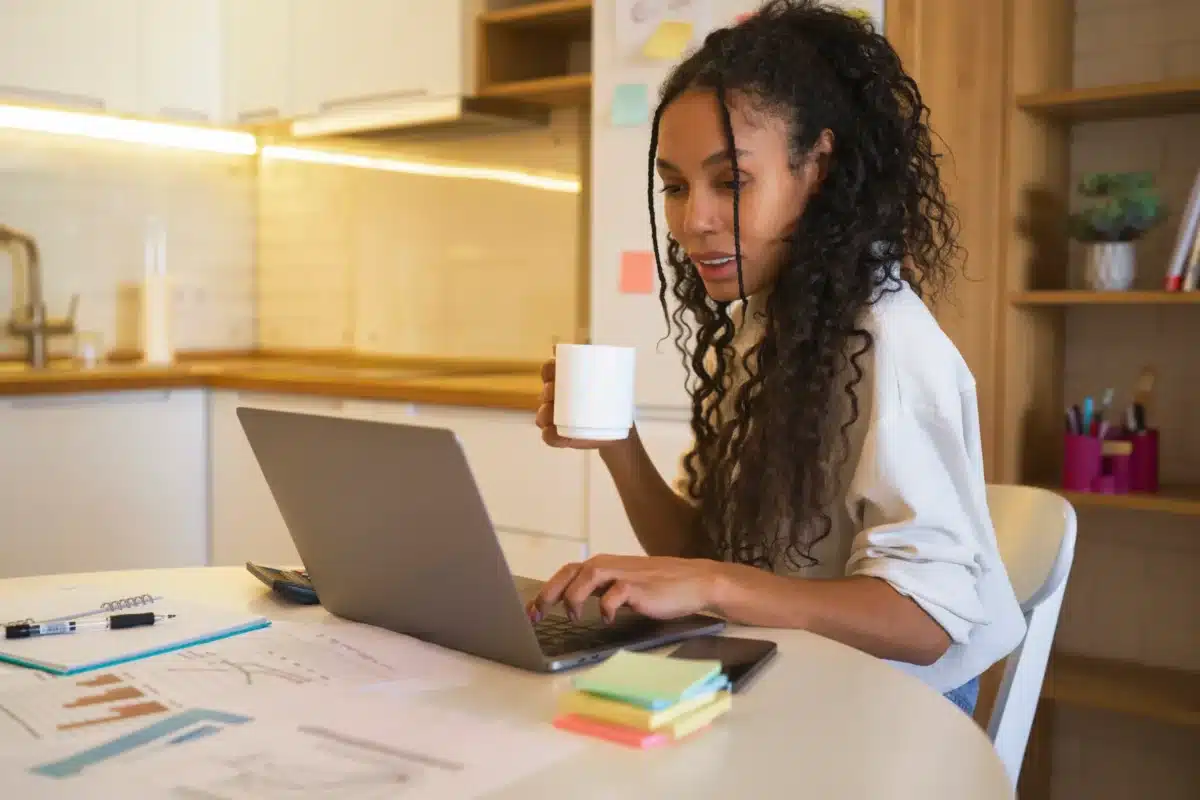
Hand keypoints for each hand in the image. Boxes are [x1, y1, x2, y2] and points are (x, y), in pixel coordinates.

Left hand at [527, 554, 723, 623]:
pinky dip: (605, 606)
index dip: (546, 590)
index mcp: (604, 565)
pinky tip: (606, 619)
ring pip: (588, 575)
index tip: (530, 610)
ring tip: (573, 617)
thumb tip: (572, 603)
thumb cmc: (659, 586)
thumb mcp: (624, 585)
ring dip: (574, 596)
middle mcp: (610, 565)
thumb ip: (601, 588)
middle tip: (536, 614)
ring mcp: (624, 574)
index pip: (567, 572)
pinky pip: (615, 594)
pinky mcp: (639, 587)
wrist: (695, 582)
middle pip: (570, 571)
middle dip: (549, 592)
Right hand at [536, 358, 629, 449]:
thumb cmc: (610, 402)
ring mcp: (557, 418)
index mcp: (566, 382)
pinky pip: (549, 436)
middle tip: (553, 392)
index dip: (548, 369)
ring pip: (543, 415)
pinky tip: (553, 431)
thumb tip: (592, 348)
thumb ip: (603, 364)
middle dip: (547, 391)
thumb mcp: (611, 381)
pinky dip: (549, 434)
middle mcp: (557, 399)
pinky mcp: (560, 436)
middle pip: (545, 392)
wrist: (618, 430)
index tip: (554, 369)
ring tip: (552, 414)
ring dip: (544, 414)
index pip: (550, 371)